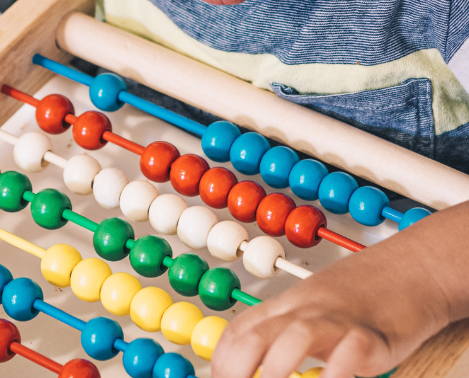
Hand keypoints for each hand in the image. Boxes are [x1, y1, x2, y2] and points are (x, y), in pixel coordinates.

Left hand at [210, 229, 452, 377]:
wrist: (413, 267)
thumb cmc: (364, 295)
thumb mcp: (316, 311)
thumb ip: (287, 337)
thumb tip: (260, 364)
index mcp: (289, 306)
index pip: (239, 329)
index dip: (221, 360)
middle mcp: (306, 310)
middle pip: (257, 333)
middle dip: (236, 367)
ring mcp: (340, 319)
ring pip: (298, 336)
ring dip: (278, 367)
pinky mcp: (377, 334)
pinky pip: (352, 350)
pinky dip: (337, 371)